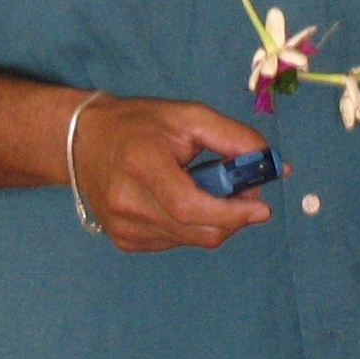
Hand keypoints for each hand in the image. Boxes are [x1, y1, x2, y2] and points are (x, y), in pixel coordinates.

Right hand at [72, 95, 270, 253]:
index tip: (262, 208)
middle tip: (246, 197)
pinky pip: (173, 242)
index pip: (191, 205)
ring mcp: (122, 228)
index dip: (232, 213)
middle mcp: (127, 202)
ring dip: (213, 221)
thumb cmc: (141, 124)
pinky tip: (182, 202)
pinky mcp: (122, 241)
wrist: (85, 141)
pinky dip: (191, 227)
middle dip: (232, 218)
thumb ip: (233, 138)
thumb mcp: (189, 116)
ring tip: (207, 190)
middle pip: (196, 230)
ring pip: (189, 239)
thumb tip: (275, 167)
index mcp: (142, 164)